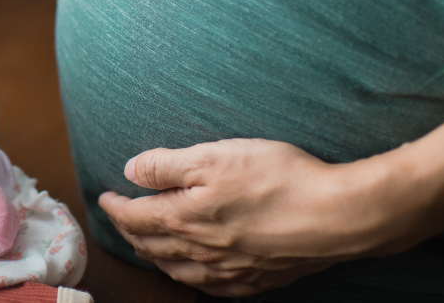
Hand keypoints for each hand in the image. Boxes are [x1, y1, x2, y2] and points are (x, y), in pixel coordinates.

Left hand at [99, 139, 404, 296]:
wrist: (338, 216)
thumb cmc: (277, 178)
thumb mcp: (215, 156)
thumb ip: (167, 165)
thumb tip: (130, 171)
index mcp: (185, 219)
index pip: (136, 217)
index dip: (116, 207)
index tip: (105, 197)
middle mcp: (202, 251)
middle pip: (152, 246)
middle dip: (130, 232)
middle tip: (121, 218)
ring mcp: (230, 271)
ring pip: (178, 270)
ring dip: (156, 256)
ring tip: (148, 245)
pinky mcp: (258, 279)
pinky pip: (212, 286)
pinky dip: (192, 277)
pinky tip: (196, 273)